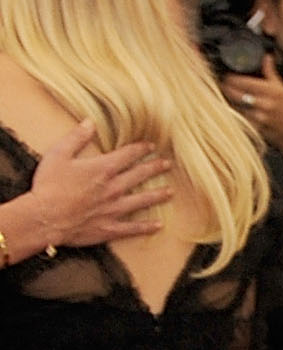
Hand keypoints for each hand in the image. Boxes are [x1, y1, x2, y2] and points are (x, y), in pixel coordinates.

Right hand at [9, 119, 171, 246]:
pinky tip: (158, 226)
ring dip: (157, 195)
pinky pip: (133, 228)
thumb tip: (89, 121)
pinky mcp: (109, 228)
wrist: (45, 218)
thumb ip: (76, 137)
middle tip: (167, 164)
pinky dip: (146, 227)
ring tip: (170, 192)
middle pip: (139, 175)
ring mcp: (113, 209)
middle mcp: (113, 188)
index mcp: (102, 169)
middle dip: (154, 168)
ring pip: (141, 200)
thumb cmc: (49, 185)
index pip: (127, 155)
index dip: (140, 149)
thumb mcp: (58, 154)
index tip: (151, 145)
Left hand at [221, 57, 282, 159]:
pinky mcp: (255, 128)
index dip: (230, 77)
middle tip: (223, 85)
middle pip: (233, 93)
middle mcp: (264, 103)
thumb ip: (271, 72)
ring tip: (227, 97)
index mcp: (270, 91)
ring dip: (228, 101)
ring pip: (233, 106)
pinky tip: (234, 110)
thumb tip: (267, 57)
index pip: (241, 81)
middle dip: (225, 88)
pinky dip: (234, 114)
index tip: (227, 76)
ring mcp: (259, 117)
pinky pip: (238, 119)